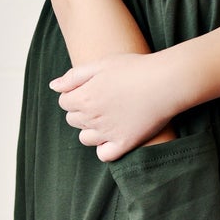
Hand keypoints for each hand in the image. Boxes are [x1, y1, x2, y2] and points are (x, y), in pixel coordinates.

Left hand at [48, 50, 182, 162]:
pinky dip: (104, 148)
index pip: (64, 102)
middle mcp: (92, 118)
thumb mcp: (101, 64)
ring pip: (85, 138)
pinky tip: (113, 135)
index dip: (74, 94)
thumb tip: (54, 87)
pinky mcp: (124, 143)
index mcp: (84, 97)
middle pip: (73, 120)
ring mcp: (108, 133)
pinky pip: (104, 155)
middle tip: (102, 100)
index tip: (90, 88)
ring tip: (108, 116)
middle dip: (81, 111)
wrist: (166, 82)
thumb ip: (74, 76)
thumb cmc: (134, 68)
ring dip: (91, 129)